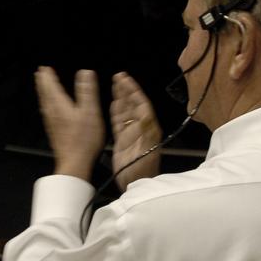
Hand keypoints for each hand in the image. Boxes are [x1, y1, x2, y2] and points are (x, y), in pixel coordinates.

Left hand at [35, 66, 104, 182]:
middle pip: (45, 94)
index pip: (51, 86)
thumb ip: (87, 91)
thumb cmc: (83, 139)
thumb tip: (85, 72)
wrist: (74, 162)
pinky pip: (47, 113)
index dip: (48, 76)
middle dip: (42, 82)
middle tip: (39, 73)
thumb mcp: (90, 111)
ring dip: (42, 92)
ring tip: (41, 86)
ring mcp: (52, 123)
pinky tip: (48, 109)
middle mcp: (53, 113)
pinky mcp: (54, 132)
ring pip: (44, 103)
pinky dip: (46, 105)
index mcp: (60, 105)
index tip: (44, 67)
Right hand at [110, 72, 162, 189]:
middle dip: (127, 90)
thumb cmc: (142, 169)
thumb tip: (145, 112)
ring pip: (125, 110)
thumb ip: (146, 131)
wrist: (134, 184)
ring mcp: (130, 133)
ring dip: (121, 97)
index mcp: (148, 127)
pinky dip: (115, 111)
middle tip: (119, 76)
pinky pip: (118, 122)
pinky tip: (112, 103)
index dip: (134, 91)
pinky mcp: (122, 140)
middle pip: (133, 104)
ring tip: (115, 84)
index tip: (126, 80)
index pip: (141, 104)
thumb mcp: (146, 150)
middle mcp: (140, 127)